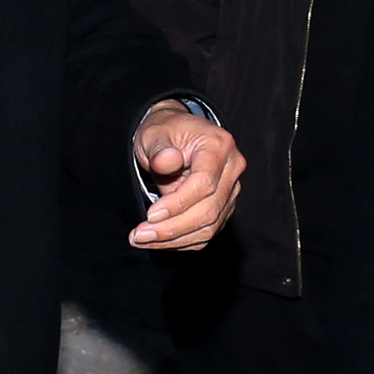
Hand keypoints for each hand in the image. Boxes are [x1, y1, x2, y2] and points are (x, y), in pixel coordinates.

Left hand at [130, 102, 243, 251]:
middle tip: (140, 234)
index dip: (178, 204)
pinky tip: (158, 240)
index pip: (205, 184)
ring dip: (174, 239)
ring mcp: (231, 191)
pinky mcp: (224, 208)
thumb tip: (167, 162)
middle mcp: (232, 169)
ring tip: (143, 238)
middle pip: (209, 210)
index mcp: (219, 146)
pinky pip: (206, 232)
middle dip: (172, 228)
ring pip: (209, 227)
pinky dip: (181, 241)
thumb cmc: (164, 132)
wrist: (174, 136)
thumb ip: (160, 148)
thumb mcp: (154, 134)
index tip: (150, 214)